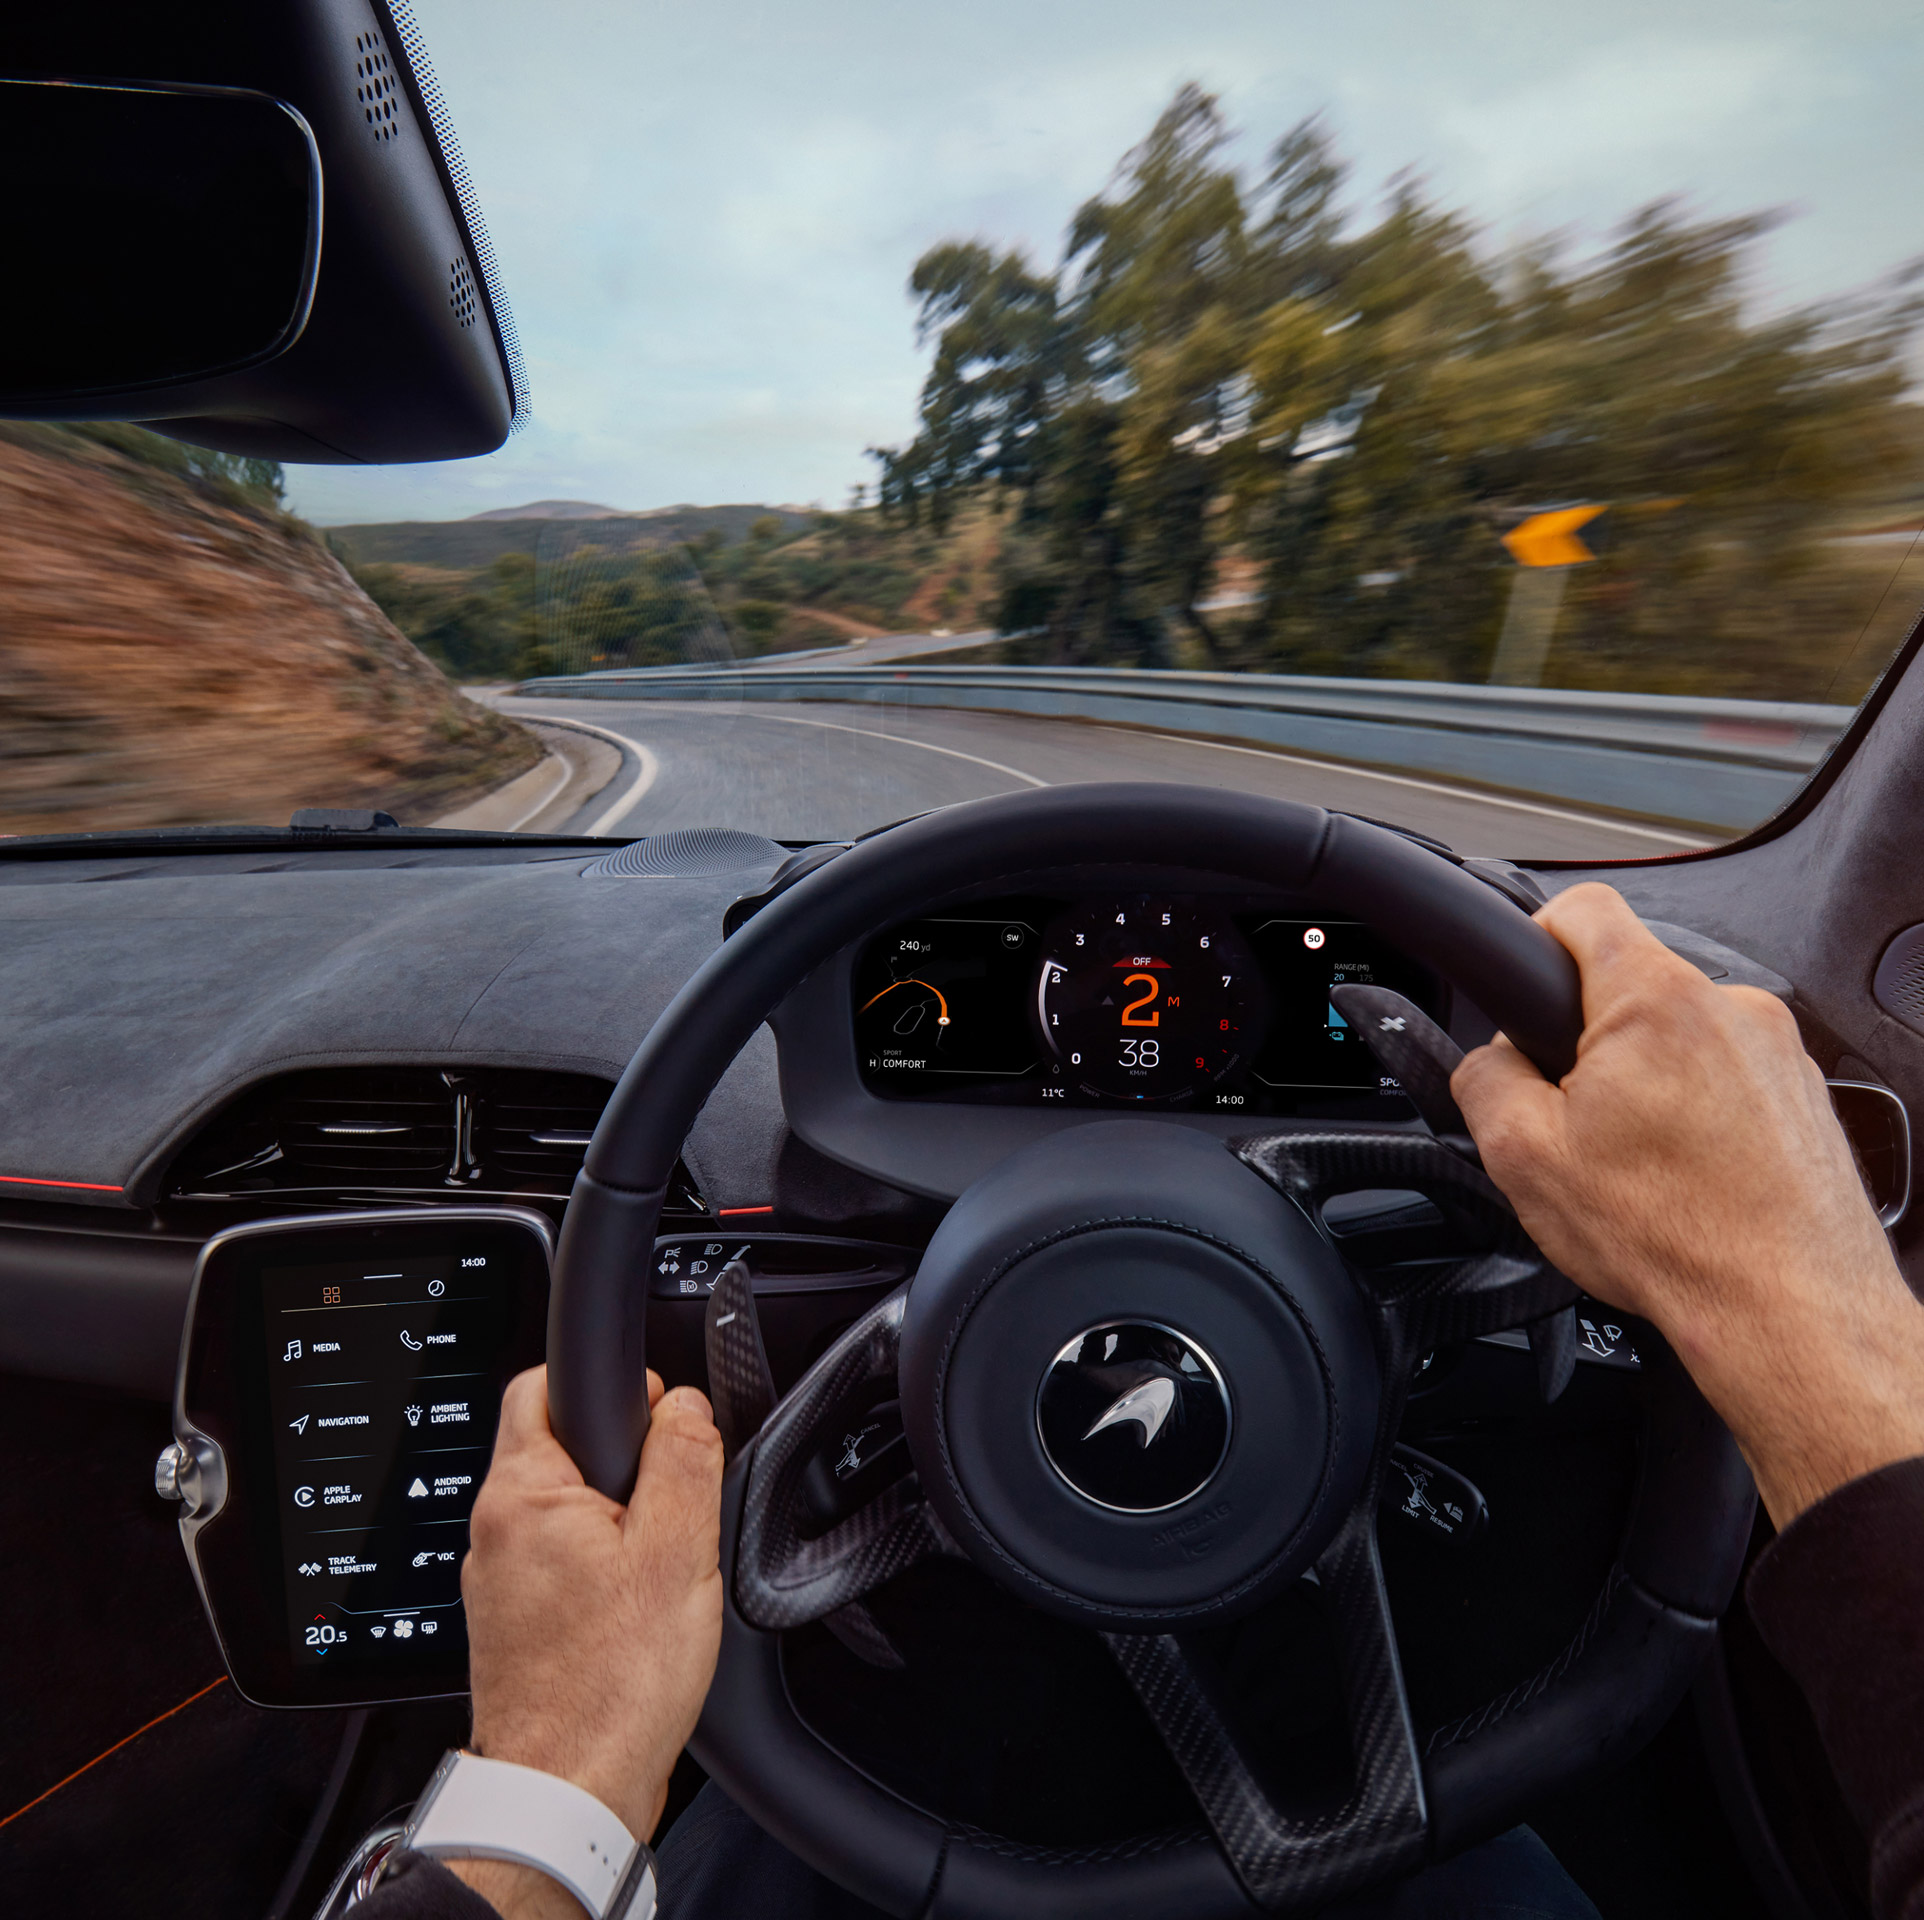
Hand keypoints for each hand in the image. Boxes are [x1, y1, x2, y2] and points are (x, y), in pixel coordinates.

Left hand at [446, 1367, 722, 1919]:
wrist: (569, 1792)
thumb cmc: (613, 1688)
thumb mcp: (676, 1551)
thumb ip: (684, 1459)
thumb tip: (685, 1404)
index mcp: (522, 1495)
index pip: (543, 1385)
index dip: (613, 1387)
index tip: (658, 1421)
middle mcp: (494, 1531)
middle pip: (561, 1447)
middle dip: (625, 1462)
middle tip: (671, 1508)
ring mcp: (498, 1579)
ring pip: (566, 1508)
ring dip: (617, 1521)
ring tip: (657, 1570)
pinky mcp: (514, 1621)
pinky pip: (562, 1561)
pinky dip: (601, 1569)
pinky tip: (635, 1611)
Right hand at [1452, 882, 1923, 1527]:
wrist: (1789, 1312)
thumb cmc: (1676, 1239)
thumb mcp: (1522, 1156)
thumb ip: (1482, 1079)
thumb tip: (1488, 1061)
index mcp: (1656, 1000)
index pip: (1581, 908)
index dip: (1534, 937)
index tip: (1522, 988)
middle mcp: (1731, 1008)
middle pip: (1629, 983)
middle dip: (1587, 1039)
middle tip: (1569, 1116)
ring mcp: (1779, 1053)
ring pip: (1679, 1038)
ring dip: (1645, 1083)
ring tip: (1634, 1165)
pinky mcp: (1805, 1098)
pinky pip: (1728, 1080)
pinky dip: (1697, 1117)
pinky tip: (1683, 1183)